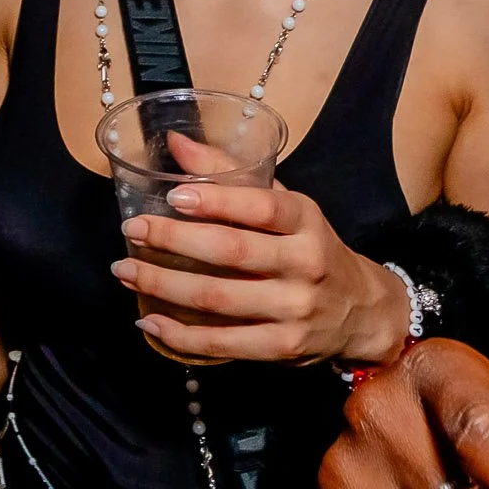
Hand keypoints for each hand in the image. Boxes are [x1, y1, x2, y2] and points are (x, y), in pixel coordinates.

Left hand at [112, 179, 411, 364]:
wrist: (362, 310)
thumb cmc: (310, 247)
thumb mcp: (286, 204)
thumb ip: (232, 173)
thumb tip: (176, 142)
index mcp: (306, 218)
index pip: (261, 205)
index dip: (215, 200)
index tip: (171, 196)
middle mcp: (305, 262)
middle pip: (231, 251)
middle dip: (173, 240)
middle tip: (132, 232)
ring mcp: (295, 308)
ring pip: (218, 298)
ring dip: (163, 285)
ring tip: (125, 272)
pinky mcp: (283, 347)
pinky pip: (223, 343)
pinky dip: (180, 334)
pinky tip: (149, 319)